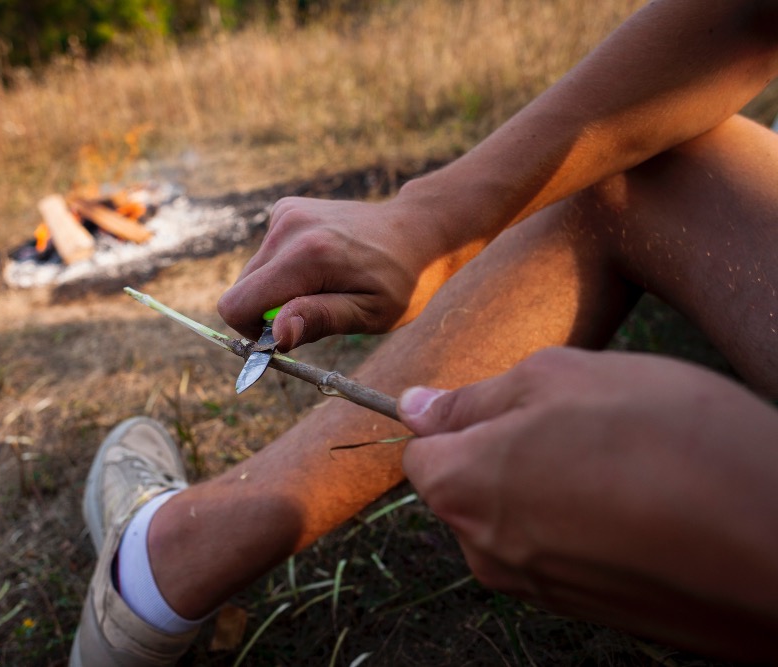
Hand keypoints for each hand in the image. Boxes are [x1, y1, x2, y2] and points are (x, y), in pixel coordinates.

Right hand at [217, 192, 478, 348]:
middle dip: (269, 311)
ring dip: (280, 290)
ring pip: (254, 274)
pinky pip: (267, 255)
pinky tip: (322, 265)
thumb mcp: (370, 313)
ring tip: (325, 286)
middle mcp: (289, 227)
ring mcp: (285, 213)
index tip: (288, 336)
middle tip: (316, 312)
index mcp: (307, 256)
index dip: (253, 330)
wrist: (418, 230)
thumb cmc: (401, 281)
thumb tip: (275, 334)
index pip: (237, 304)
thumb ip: (320, 320)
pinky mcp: (286, 208)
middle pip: (242, 290)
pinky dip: (286, 269)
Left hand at [398, 347, 777, 656]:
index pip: (420, 451)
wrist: (777, 545)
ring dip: (553, 485)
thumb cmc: (667, 441)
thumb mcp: (560, 379)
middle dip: (509, 449)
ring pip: (518, 517)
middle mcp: (484, 552)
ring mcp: (537, 590)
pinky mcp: (587, 611)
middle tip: (584, 422)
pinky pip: (563, 552)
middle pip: (468, 486)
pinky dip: (587, 524)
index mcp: (461, 488)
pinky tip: (644, 501)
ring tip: (626, 460)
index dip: (459, 418)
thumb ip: (475, 398)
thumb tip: (416, 408)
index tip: (513, 403)